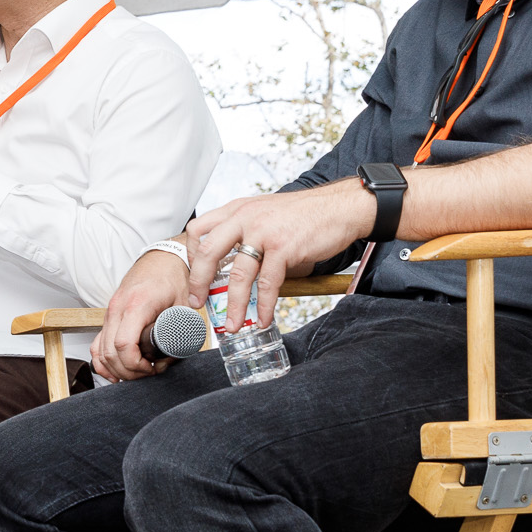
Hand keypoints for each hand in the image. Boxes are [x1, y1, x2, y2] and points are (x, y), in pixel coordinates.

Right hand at [92, 250, 196, 381]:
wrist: (164, 259)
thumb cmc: (173, 277)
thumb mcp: (184, 304)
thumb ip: (183, 330)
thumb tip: (177, 355)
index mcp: (136, 305)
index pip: (123, 345)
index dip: (136, 365)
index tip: (152, 370)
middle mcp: (117, 309)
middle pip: (110, 353)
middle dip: (129, 372)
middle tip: (150, 374)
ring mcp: (110, 313)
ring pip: (100, 352)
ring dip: (117, 369)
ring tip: (139, 373)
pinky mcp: (110, 317)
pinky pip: (97, 345)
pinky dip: (103, 362)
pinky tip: (115, 373)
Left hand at [185, 179, 373, 330]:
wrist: (341, 206)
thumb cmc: (305, 214)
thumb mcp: (265, 212)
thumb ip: (246, 231)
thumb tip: (232, 264)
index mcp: (237, 209)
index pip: (198, 230)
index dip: (190, 255)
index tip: (195, 275)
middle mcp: (245, 218)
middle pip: (207, 252)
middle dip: (199, 283)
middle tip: (198, 303)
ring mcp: (264, 232)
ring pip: (238, 274)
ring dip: (234, 305)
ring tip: (233, 325)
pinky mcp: (284, 247)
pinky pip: (268, 283)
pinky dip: (264, 305)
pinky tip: (264, 318)